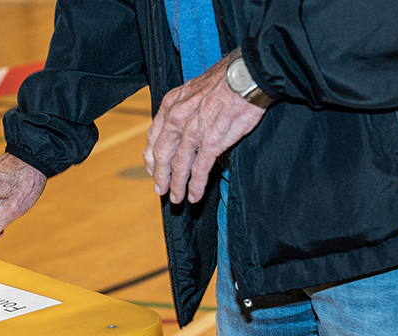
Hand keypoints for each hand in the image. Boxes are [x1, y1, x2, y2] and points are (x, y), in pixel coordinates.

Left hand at [143, 57, 265, 203]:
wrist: (247, 75)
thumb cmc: (226, 78)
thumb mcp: (194, 87)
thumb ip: (184, 106)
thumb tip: (183, 121)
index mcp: (171, 104)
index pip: (153, 137)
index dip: (151, 158)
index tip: (152, 168)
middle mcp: (177, 119)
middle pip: (161, 155)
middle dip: (160, 176)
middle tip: (161, 189)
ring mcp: (193, 132)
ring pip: (178, 166)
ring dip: (176, 186)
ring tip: (176, 198)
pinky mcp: (211, 142)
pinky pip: (199, 170)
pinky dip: (195, 186)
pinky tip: (194, 195)